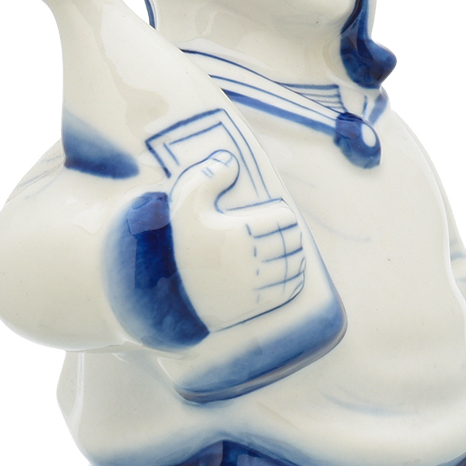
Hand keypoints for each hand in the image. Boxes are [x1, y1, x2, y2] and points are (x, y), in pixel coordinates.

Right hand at [168, 151, 304, 331]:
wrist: (169, 287)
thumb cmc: (181, 240)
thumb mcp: (186, 202)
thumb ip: (207, 177)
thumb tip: (231, 160)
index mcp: (240, 232)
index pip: (283, 221)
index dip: (286, 218)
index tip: (284, 218)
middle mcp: (250, 259)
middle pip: (289, 244)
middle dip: (292, 237)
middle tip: (290, 235)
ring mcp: (254, 284)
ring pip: (291, 267)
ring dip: (297, 258)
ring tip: (293, 253)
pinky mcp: (254, 304)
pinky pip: (285, 291)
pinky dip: (295, 281)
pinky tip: (294, 275)